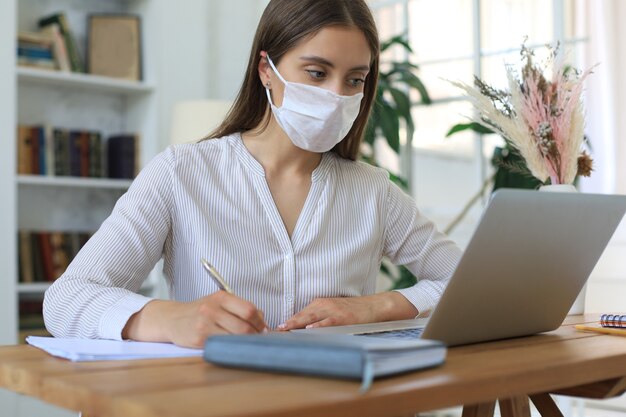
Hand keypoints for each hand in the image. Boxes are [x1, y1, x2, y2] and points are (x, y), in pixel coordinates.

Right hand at [123, 291, 267, 347]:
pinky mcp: (199, 340)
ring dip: (245, 343)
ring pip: (235, 338)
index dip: (260, 322)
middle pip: (244, 326)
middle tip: (258, 339)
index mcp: (221, 297)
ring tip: (247, 344)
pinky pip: (222, 346)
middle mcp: (212, 309)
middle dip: (256, 335)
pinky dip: (231, 348)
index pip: (249, 310)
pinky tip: (233, 347)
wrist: (172, 319)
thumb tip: (263, 320)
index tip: (264, 329)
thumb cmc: (201, 311)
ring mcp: (204, 325)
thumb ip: (240, 308)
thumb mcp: (219, 303)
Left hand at [277, 292, 417, 330]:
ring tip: (284, 330)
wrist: (372, 306)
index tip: (273, 330)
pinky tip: (309, 329)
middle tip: (273, 331)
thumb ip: (317, 318)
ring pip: (311, 317)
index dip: (286, 322)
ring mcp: (333, 311)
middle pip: (301, 315)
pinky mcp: (343, 317)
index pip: (299, 314)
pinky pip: (328, 322)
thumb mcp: (331, 310)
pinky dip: (318, 325)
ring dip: (297, 324)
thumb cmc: (351, 311)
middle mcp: (323, 305)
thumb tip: (300, 330)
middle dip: (287, 323)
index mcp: (318, 304)